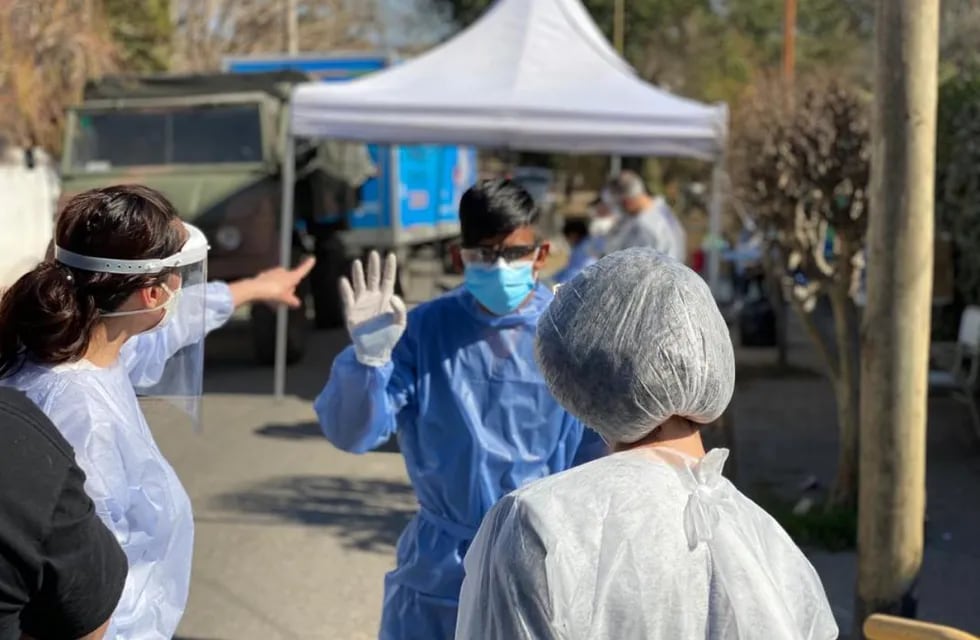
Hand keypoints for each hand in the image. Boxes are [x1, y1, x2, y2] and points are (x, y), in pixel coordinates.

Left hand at [236, 257, 315, 307]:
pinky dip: (271, 286)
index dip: (308, 265)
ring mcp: (274, 272)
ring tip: (275, 296)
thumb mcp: (285, 299)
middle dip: (289, 286)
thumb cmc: (272, 292)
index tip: (312, 259)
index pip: (302, 270)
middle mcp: (283, 272)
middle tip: (285, 296)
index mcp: (291, 276)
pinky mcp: (266, 274)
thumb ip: (292, 300)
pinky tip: (268, 293)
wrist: (255, 288)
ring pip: (281, 279)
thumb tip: (297, 302)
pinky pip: (272, 280)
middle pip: (290, 278)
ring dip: (280, 286)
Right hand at [340, 251, 406, 365]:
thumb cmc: (389, 337)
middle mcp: (373, 298)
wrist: (375, 351)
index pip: (388, 280)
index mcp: (386, 299)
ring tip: (357, 262)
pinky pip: (347, 298)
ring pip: (359, 284)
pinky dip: (345, 289)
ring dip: (358, 274)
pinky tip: (344, 280)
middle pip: (373, 278)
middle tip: (374, 253)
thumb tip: (393, 295)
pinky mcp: (351, 312)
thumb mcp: (400, 324)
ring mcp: (362, 303)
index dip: (389, 268)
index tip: (391, 255)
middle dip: (374, 266)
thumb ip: (400, 309)